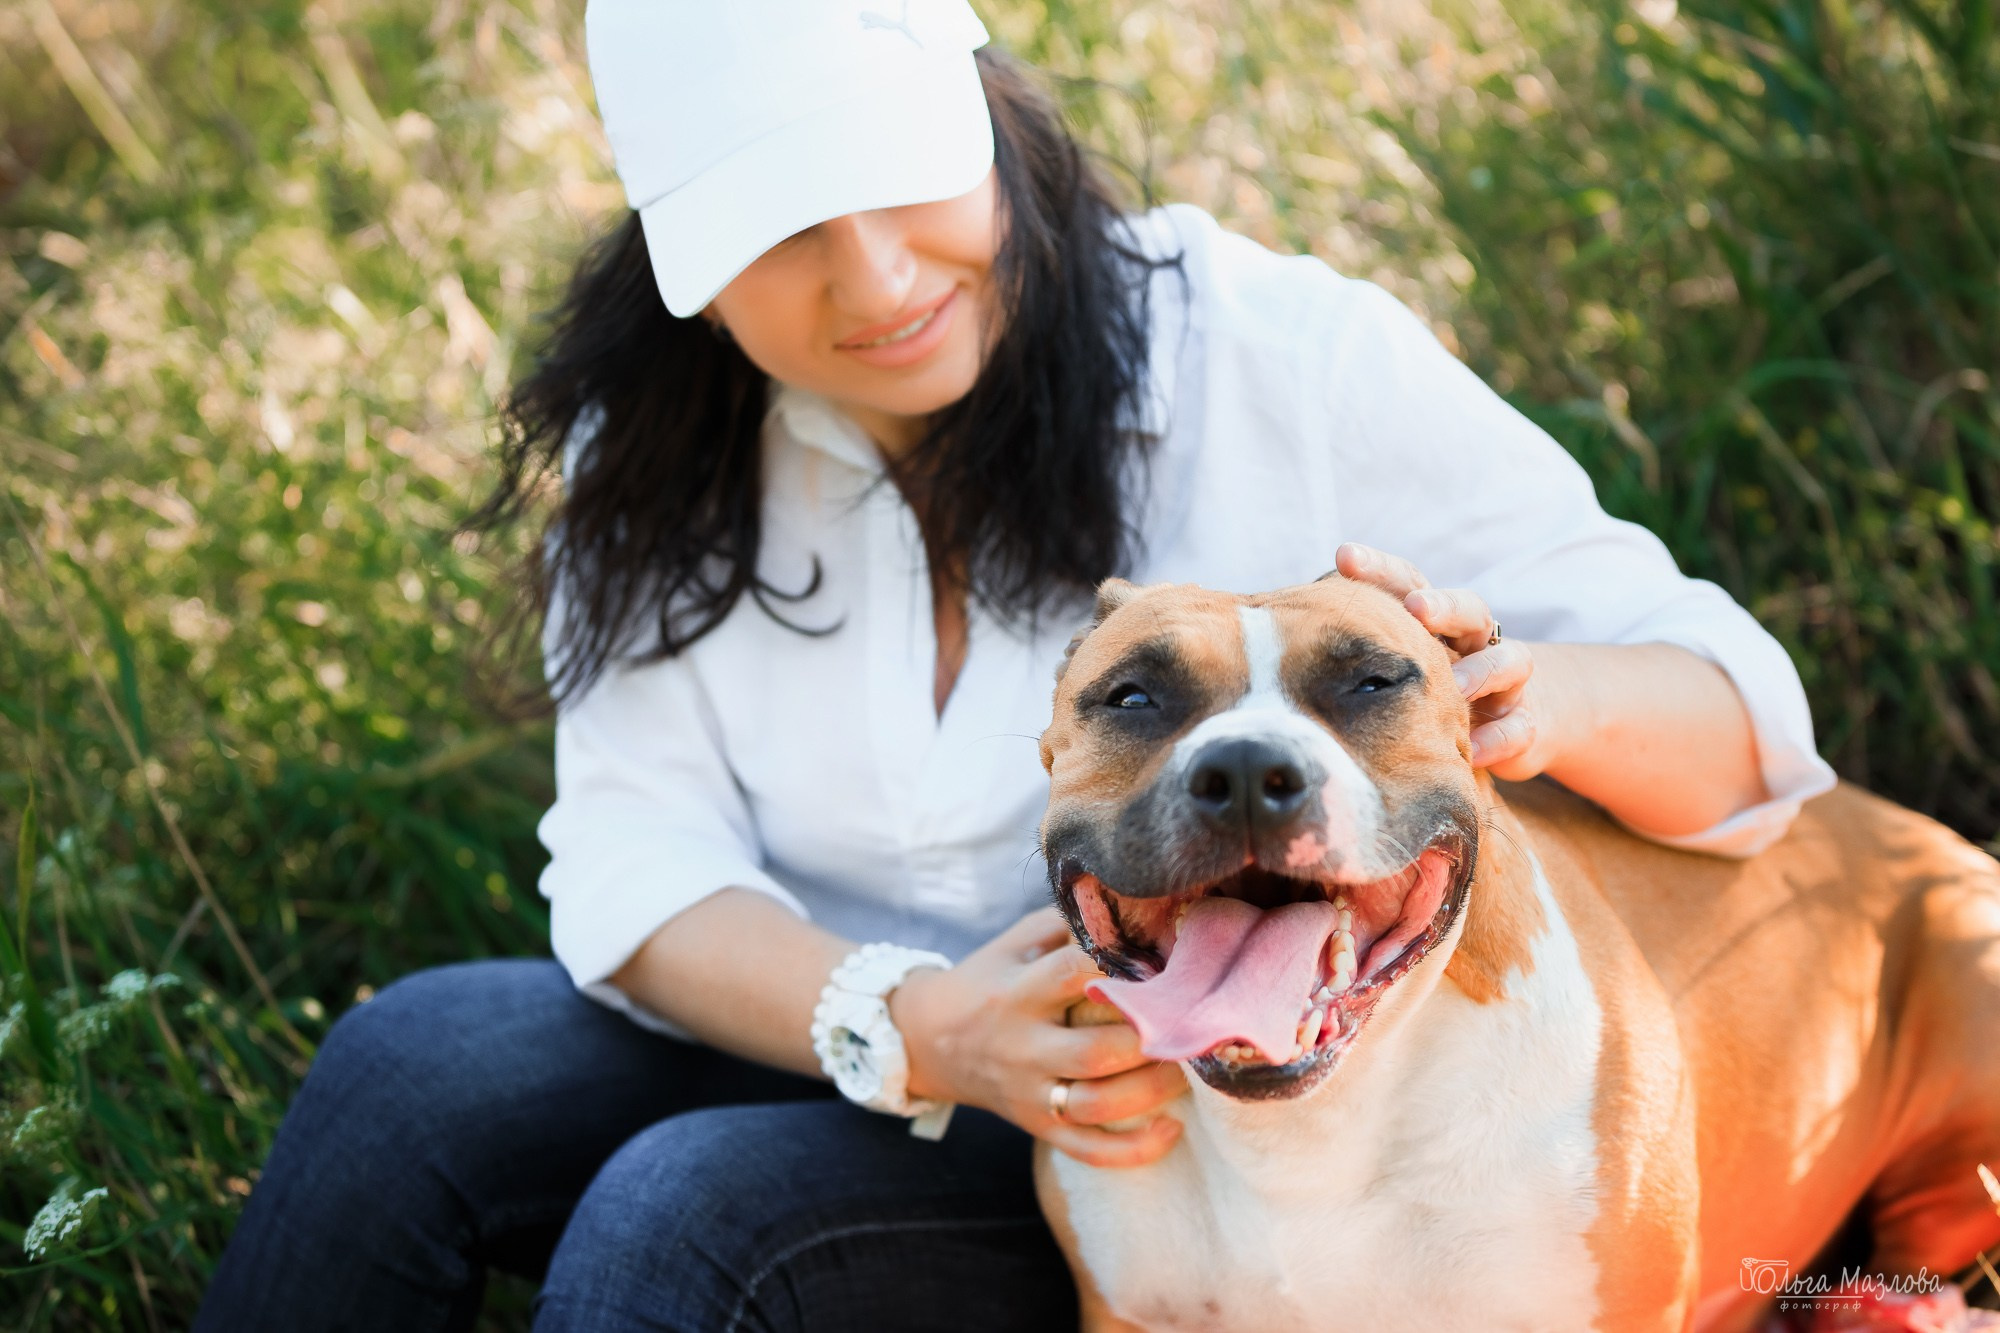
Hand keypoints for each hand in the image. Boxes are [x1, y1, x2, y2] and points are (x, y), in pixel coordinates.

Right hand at [889, 908, 1186, 1167]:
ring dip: (1150, 1091)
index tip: (1164, 959)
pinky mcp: (1039, 1127)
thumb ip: (1065, 924)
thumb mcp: (1013, 943)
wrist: (927, 1040)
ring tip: (1186, 1067)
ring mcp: (1030, 1094)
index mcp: (1017, 994)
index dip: (1121, 967)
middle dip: (1148, 1040)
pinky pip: (1089, 1149)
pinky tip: (1172, 1130)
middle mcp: (1022, 1048)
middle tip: (1188, 1023)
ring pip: (1097, 1104)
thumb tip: (1132, 909)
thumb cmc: (986, 981)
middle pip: (1093, 1052)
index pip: (1071, 976)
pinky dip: (1135, 1149)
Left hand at [1334, 541, 1556, 780]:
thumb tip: (1279, 638)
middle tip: (1417, 609)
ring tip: (1457, 686)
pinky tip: (1475, 751)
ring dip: (1481, 671)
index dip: (1379, 568)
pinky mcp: (1524, 723)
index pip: (1409, 582)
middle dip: (1443, 606)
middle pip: (1469, 609)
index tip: (1343, 556)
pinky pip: (1518, 727)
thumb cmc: (1435, 684)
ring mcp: (1505, 680)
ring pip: (1508, 661)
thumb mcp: (1402, 662)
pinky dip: (1498, 738)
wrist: (1510, 723)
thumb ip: (1359, 648)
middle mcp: (1474, 640)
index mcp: (1436, 619)